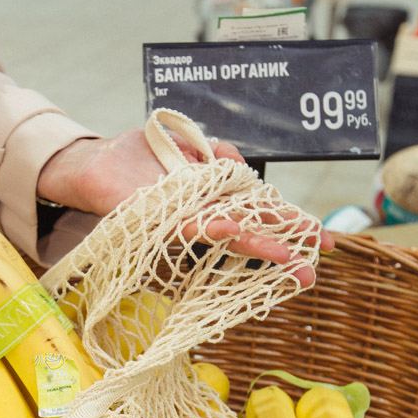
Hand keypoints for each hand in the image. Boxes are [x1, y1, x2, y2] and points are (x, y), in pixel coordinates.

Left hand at [37, 131, 333, 286]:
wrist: (92, 163)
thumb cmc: (137, 158)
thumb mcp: (186, 146)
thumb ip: (215, 153)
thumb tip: (239, 164)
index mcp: (214, 197)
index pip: (261, 213)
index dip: (293, 225)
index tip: (324, 241)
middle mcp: (202, 212)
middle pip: (252, 230)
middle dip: (284, 248)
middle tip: (311, 270)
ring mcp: (182, 216)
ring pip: (228, 232)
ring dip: (257, 245)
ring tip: (288, 259)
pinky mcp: (158, 215)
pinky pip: (189, 222)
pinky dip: (212, 225)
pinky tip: (234, 228)